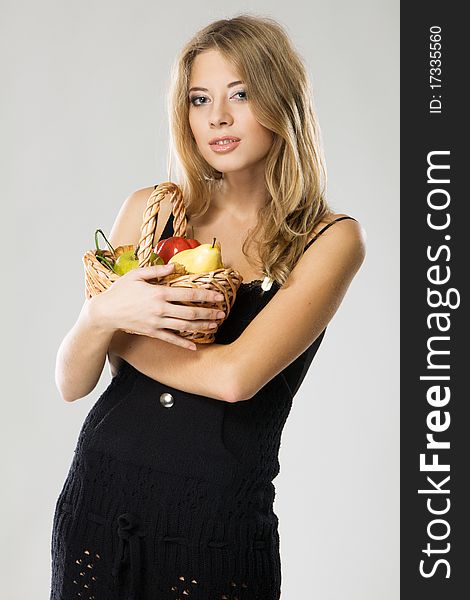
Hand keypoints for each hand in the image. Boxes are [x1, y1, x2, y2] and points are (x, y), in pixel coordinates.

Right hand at [89, 263, 225, 349]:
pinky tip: (195, 346)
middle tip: (222, 313)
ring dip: (201, 326)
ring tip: (214, 326)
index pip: (187, 293)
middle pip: (190, 312)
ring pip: (184, 326)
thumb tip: (174, 266)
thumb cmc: (120, 291)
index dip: (205, 295)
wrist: (104, 312)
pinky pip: (171, 339)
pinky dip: (183, 344)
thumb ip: (156, 269)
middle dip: (208, 313)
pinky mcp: (152, 332)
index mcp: (158, 292)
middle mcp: (160, 309)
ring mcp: (156, 322)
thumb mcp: (136, 274)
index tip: (218, 295)